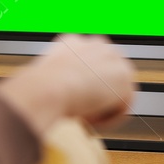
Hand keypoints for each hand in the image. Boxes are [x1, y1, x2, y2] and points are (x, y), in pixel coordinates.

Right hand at [0, 34, 135, 133]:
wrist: (48, 86)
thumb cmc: (38, 86)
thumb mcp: (42, 79)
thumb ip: (54, 81)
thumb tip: (45, 95)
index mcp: (74, 41)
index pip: (89, 61)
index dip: (83, 85)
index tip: (76, 101)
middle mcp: (96, 44)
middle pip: (107, 74)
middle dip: (99, 95)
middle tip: (83, 114)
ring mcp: (114, 59)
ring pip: (116, 91)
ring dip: (103, 108)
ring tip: (86, 119)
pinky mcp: (125, 78)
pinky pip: (123, 107)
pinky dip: (109, 119)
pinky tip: (93, 121)